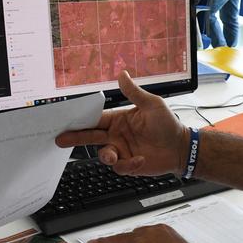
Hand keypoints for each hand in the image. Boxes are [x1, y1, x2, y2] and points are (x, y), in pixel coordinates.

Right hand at [55, 72, 188, 175]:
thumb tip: (122, 74)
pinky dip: (128, 165)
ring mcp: (123, 150)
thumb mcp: (152, 104)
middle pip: (91, 137)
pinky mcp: (130, 164)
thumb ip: (134, 92)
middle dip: (75, 138)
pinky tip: (141, 159)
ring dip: (106, 156)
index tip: (68, 120)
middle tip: (60, 139)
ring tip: (113, 156)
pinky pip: (120, 167)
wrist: (181, 147)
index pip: (96, 119)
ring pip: (103, 155)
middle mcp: (117, 135)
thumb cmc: (168, 124)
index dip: (81, 120)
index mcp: (119, 119)